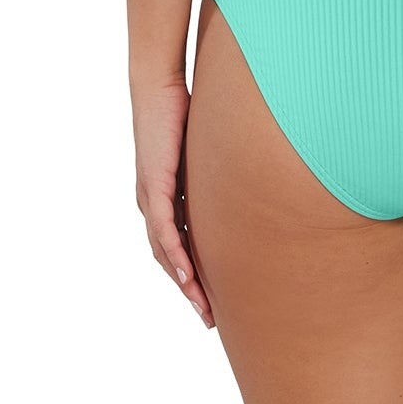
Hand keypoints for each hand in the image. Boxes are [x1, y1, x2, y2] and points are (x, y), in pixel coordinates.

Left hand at [132, 77, 214, 327]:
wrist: (157, 85)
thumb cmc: (184, 108)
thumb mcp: (207, 149)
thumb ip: (223, 170)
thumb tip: (253, 175)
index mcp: (163, 195)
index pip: (176, 245)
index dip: (192, 274)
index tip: (211, 297)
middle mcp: (152, 201)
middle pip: (168, 259)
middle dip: (189, 290)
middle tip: (208, 318)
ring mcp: (150, 196)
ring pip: (164, 252)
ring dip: (183, 283)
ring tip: (202, 308)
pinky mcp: (153, 185)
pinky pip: (164, 230)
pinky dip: (174, 256)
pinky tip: (188, 277)